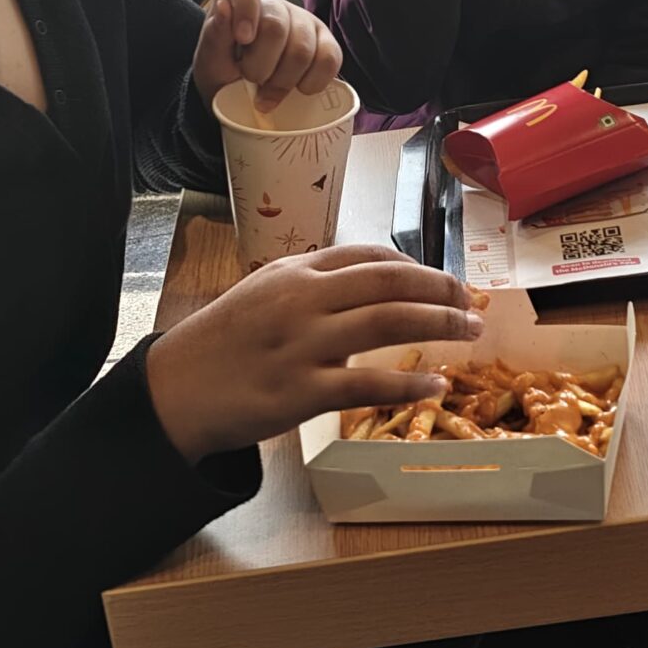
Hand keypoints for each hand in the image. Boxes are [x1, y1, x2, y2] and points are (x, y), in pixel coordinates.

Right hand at [144, 242, 479, 459]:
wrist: (175, 389)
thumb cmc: (223, 342)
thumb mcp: (264, 292)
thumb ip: (315, 285)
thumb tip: (373, 287)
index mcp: (296, 271)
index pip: (371, 255)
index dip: (418, 265)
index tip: (443, 280)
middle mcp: (303, 299)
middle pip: (391, 281)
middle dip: (442, 289)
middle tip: (472, 303)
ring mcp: (303, 345)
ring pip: (389, 323)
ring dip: (440, 324)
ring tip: (470, 331)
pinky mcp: (301, 392)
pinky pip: (369, 385)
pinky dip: (409, 385)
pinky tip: (435, 386)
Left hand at [194, 0, 340, 113]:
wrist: (240, 99)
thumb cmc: (224, 73)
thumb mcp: (210, 59)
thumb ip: (215, 35)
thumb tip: (224, 8)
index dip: (245, 5)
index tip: (243, 39)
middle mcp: (276, 5)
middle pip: (276, 27)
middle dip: (260, 65)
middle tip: (250, 79)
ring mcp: (305, 22)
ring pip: (302, 50)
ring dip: (282, 82)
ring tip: (268, 90)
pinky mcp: (327, 44)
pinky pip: (329, 61)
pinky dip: (311, 83)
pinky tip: (297, 89)